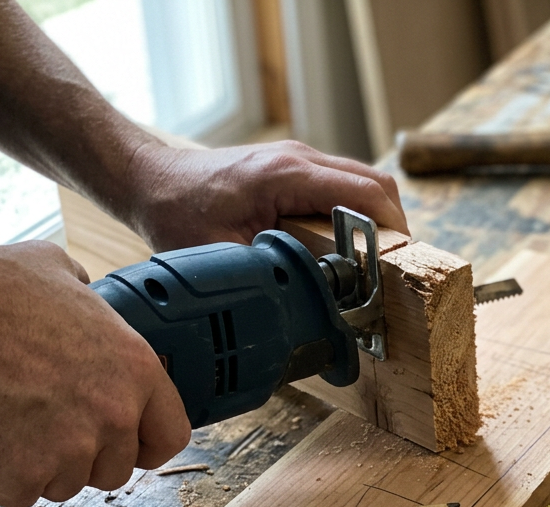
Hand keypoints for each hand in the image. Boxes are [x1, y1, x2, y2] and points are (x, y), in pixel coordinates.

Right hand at [0, 241, 190, 506]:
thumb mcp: (56, 272)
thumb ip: (87, 297)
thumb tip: (84, 291)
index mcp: (136, 369)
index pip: (170, 436)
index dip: (146, 446)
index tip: (129, 446)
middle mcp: (115, 413)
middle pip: (115, 469)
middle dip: (84, 456)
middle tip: (49, 428)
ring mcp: (72, 447)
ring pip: (68, 483)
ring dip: (43, 466)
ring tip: (14, 426)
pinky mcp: (24, 471)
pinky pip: (22, 493)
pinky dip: (2, 478)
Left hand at [124, 141, 408, 250]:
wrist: (148, 179)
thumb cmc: (176, 212)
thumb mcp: (221, 254)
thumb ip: (270, 275)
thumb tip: (311, 304)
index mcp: (287, 176)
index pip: (366, 193)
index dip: (393, 229)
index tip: (401, 264)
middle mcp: (300, 158)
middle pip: (377, 183)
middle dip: (394, 227)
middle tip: (393, 269)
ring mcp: (299, 158)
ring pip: (364, 181)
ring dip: (376, 219)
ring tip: (373, 261)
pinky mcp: (295, 167)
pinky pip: (343, 185)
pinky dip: (357, 212)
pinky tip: (347, 245)